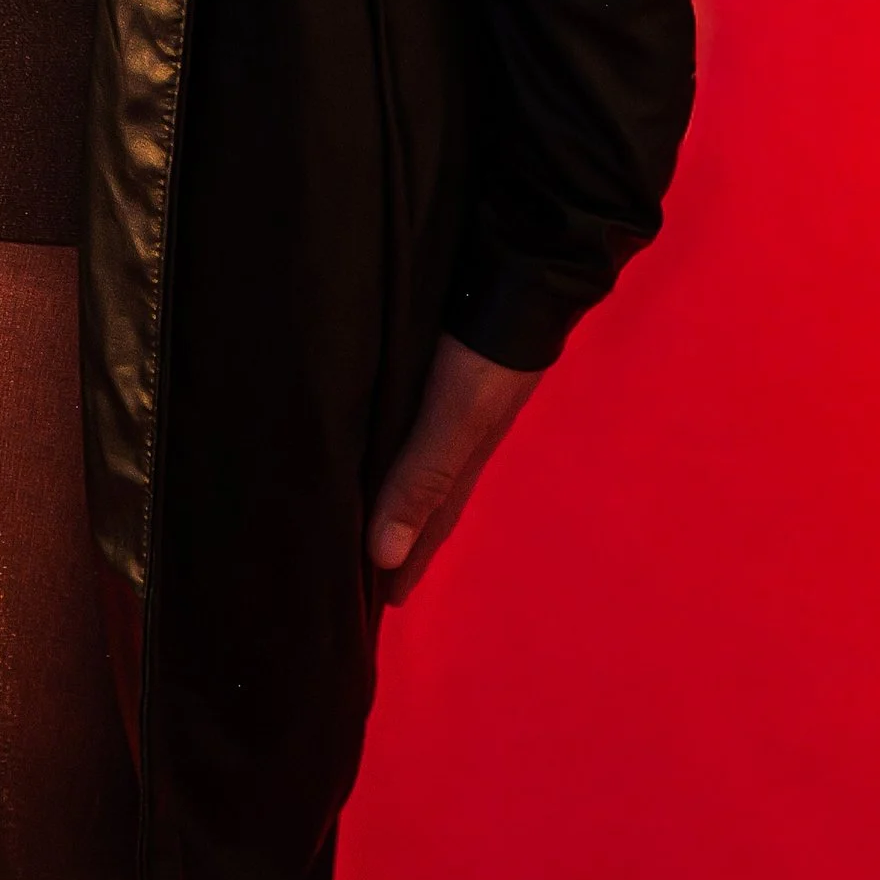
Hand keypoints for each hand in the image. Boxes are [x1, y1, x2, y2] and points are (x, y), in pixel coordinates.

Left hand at [366, 335, 542, 603]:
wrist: (520, 275)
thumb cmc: (486, 356)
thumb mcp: (456, 420)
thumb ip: (421, 477)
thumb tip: (381, 555)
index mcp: (461, 459)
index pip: (427, 524)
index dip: (404, 561)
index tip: (379, 604)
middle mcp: (455, 436)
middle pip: (423, 496)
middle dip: (399, 533)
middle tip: (362, 567)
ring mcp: (451, 400)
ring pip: (414, 457)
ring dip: (393, 487)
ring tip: (360, 508)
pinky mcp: (438, 363)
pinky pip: (408, 419)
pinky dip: (393, 441)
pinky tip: (377, 433)